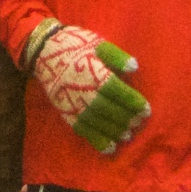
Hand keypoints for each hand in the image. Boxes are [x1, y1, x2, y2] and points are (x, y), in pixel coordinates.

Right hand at [32, 24, 149, 154]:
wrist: (44, 51)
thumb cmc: (76, 45)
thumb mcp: (98, 43)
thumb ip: (117, 56)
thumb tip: (134, 68)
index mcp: (95, 74)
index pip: (118, 92)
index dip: (133, 103)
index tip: (146, 110)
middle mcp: (85, 92)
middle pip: (109, 110)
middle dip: (126, 118)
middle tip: (139, 124)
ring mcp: (74, 104)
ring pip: (97, 122)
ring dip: (113, 131)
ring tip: (127, 136)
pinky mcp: (66, 112)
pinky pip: (82, 130)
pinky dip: (96, 140)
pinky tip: (109, 148)